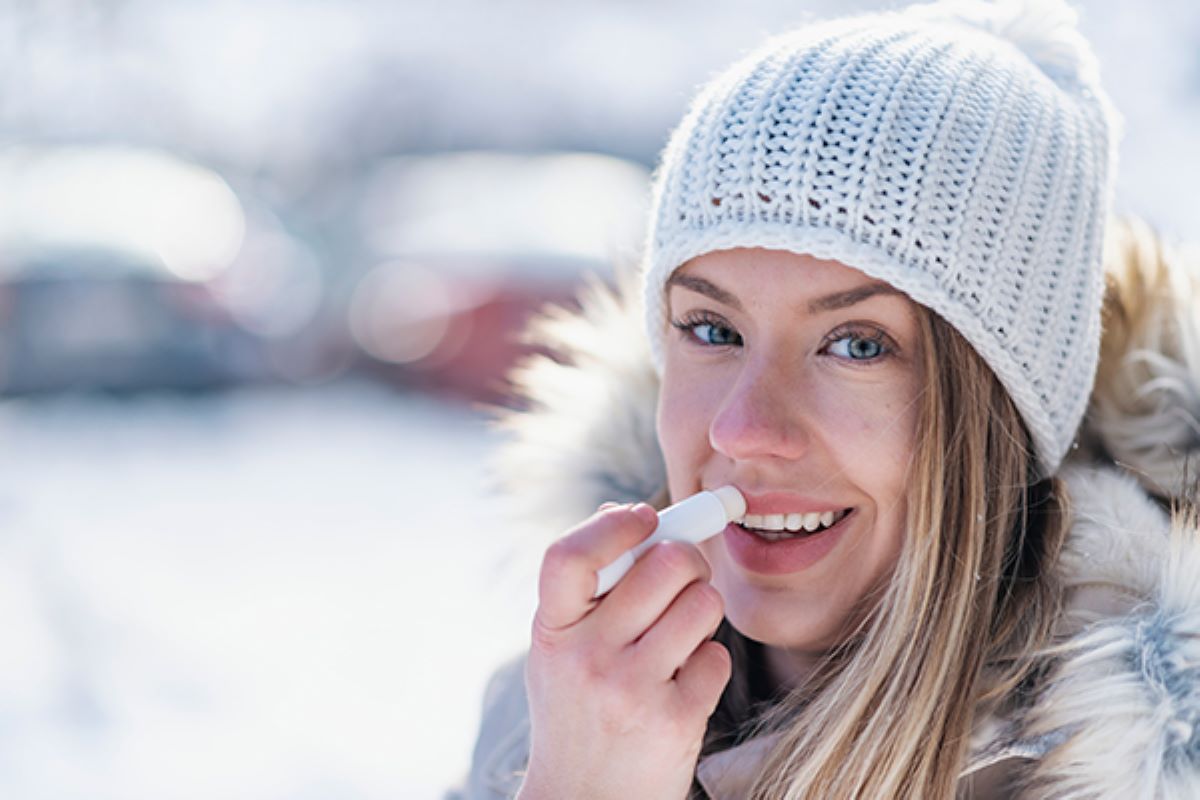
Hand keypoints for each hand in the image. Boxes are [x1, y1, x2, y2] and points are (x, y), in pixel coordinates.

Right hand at [517, 502, 731, 799]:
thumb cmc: (578, 712)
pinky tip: (685, 681)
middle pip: (664, 565)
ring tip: (683, 633)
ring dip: (703, 610)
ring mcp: (630, 690)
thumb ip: (587, 590)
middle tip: (686, 574)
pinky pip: (717, 656)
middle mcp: (586, 658)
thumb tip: (625, 512)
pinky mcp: (674, 720)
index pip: (570, 556)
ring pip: (702, 604)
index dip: (613, 524)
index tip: (645, 515)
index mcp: (551, 631)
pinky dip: (709, 663)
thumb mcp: (561, 651)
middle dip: (688, 560)